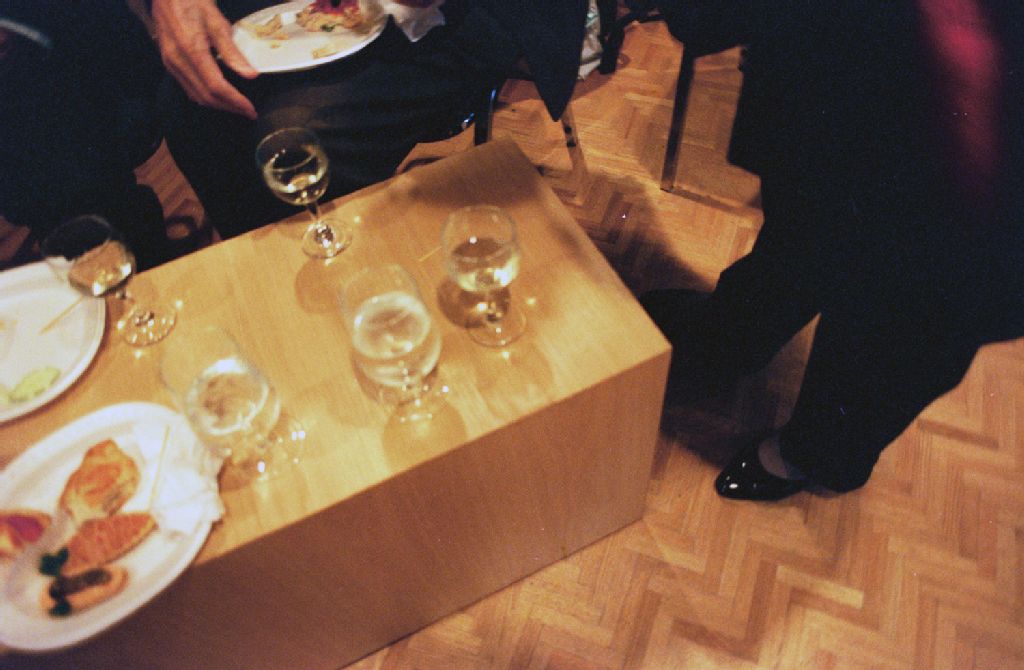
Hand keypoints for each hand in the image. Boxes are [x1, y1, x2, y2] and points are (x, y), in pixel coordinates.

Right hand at [151, 0, 258, 118]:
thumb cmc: (193, 2)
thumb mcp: (217, 23)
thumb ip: (232, 51)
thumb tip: (250, 75)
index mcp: (192, 50)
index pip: (216, 86)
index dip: (235, 101)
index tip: (251, 110)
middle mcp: (178, 61)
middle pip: (206, 96)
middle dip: (229, 107)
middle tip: (248, 112)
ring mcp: (170, 64)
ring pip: (196, 95)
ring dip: (218, 105)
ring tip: (237, 107)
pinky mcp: (168, 63)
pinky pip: (188, 88)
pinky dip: (205, 97)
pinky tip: (219, 96)